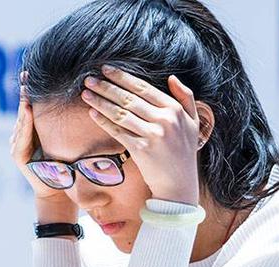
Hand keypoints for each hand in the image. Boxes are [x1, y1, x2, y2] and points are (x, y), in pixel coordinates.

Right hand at [10, 72, 78, 223]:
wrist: (56, 192)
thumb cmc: (64, 169)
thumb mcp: (63, 143)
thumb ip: (62, 129)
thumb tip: (81, 103)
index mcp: (32, 132)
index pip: (31, 107)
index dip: (31, 90)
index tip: (33, 72)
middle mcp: (21, 136)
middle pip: (23, 109)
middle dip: (25, 91)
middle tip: (27, 73)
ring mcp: (17, 145)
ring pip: (22, 120)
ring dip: (24, 103)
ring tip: (27, 87)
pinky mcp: (18, 155)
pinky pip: (23, 135)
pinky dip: (26, 122)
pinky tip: (28, 109)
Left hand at [80, 66, 200, 205]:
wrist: (179, 185)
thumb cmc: (183, 153)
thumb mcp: (193, 122)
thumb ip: (185, 98)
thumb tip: (172, 78)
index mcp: (174, 110)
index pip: (143, 88)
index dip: (123, 77)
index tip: (106, 69)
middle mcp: (164, 120)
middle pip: (129, 98)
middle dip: (106, 87)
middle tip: (89, 78)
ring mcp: (152, 135)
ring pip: (120, 113)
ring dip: (100, 101)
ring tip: (86, 93)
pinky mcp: (141, 150)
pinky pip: (118, 131)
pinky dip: (104, 121)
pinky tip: (92, 113)